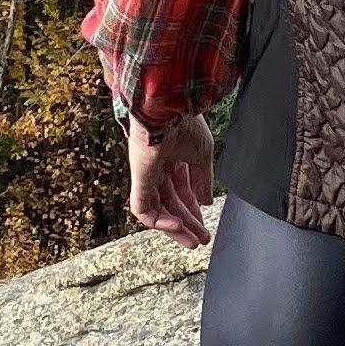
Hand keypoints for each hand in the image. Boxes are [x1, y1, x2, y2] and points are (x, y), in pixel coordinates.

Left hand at [126, 110, 215, 248]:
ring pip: (158, 209)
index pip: (182, 191)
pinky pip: (143, 207)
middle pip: (171, 203)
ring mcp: (146, 173)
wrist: (170, 105)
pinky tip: (176, 226)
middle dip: (187, 224)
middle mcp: (158, 167)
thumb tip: (206, 201)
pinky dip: (158, 221)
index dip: (193, 211)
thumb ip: (203, 180)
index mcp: (174, 158)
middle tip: (199, 241)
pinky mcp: (138, 177)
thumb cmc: (185, 120)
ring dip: (175, 228)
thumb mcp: (202, 154)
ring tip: (190, 240)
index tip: (205, 228)